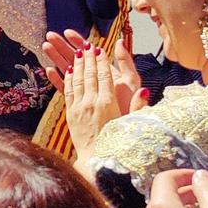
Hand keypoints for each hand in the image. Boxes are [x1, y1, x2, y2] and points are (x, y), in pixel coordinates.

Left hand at [59, 35, 144, 158]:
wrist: (97, 163)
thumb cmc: (119, 145)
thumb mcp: (133, 125)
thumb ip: (139, 106)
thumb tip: (146, 90)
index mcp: (108, 103)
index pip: (104, 75)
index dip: (101, 60)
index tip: (99, 48)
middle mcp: (91, 103)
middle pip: (89, 74)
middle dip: (86, 57)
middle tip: (85, 44)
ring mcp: (78, 108)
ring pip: (75, 80)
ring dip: (74, 63)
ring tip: (73, 50)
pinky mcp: (70, 115)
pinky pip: (66, 91)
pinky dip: (64, 78)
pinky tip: (62, 69)